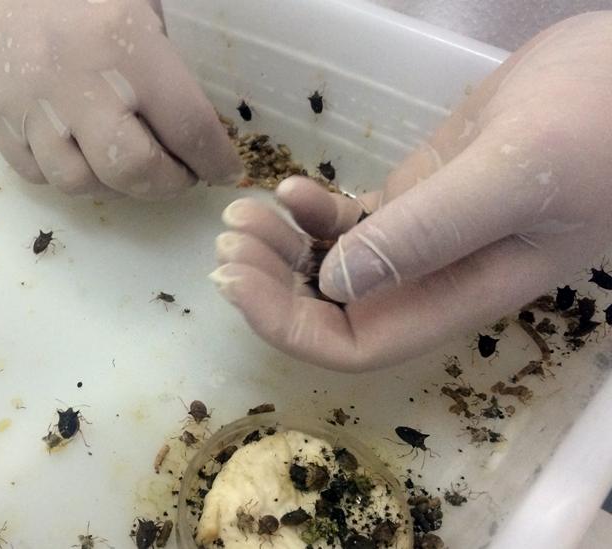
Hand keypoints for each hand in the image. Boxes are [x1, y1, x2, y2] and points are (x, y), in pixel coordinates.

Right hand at [0, 0, 241, 199]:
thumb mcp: (149, 4)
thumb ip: (173, 64)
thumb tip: (201, 130)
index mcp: (125, 42)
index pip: (187, 126)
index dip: (214, 159)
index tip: (224, 170)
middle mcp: (75, 81)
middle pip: (130, 169)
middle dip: (167, 184)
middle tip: (181, 174)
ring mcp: (30, 102)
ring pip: (78, 182)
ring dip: (115, 186)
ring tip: (131, 166)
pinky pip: (34, 172)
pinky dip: (66, 174)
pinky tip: (85, 155)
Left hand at [211, 13, 611, 370]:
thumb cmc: (596, 127)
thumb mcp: (512, 179)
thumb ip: (429, 233)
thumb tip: (336, 283)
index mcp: (457, 296)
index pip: (357, 344)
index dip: (290, 327)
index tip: (238, 281)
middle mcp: (433, 279)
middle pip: (332, 310)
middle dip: (272, 284)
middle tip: (230, 238)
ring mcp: (423, 237)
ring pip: (335, 265)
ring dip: (282, 248)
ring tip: (244, 212)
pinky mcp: (420, 194)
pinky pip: (351, 221)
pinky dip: (313, 212)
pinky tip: (291, 190)